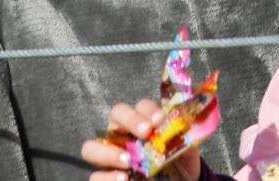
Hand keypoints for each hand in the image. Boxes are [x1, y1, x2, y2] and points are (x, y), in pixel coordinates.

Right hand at [81, 98, 201, 180]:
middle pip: (115, 115)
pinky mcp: (107, 177)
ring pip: (91, 148)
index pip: (140, 106)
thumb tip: (187, 120)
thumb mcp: (184, 144)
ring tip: (128, 162)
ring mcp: (110, 157)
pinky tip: (124, 178)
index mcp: (141, 121)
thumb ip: (182, 132)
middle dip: (130, 120)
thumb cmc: (177, 159)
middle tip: (145, 132)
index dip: (148, 110)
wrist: (182, 179)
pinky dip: (107, 177)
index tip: (160, 119)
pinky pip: (96, 177)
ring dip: (109, 153)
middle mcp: (122, 134)